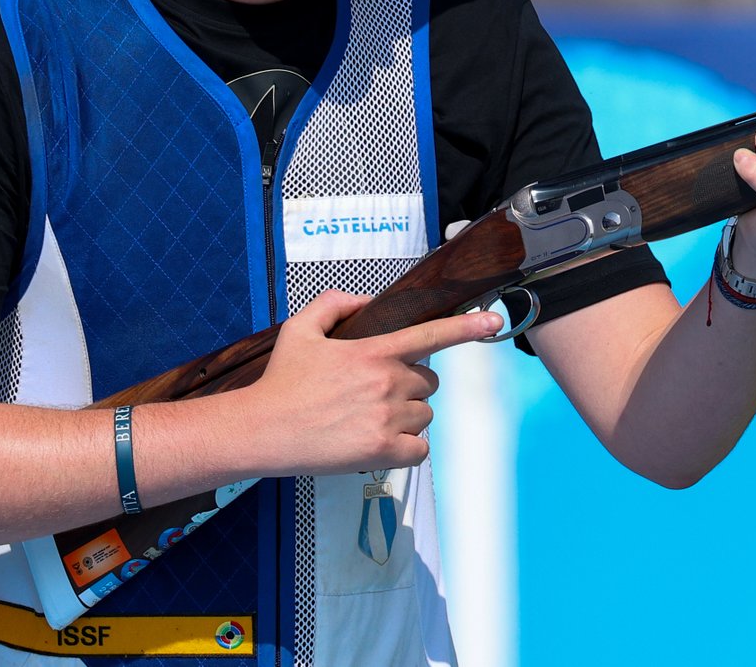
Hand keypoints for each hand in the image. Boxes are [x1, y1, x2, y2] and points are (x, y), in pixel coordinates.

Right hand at [236, 289, 500, 477]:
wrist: (261, 430)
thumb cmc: (281, 381)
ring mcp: (386, 420)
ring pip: (424, 414)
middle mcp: (386, 383)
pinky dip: (408, 446)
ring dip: (407, 415)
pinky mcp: (381, 453)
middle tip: (376, 391)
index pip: (431, 335)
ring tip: (370, 417)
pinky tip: (383, 441)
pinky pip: (420, 448)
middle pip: (428, 381)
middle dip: (410, 383)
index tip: (494, 321)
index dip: (467, 327)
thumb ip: (336, 304)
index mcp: (373, 351)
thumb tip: (368, 302)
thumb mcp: (302, 328)